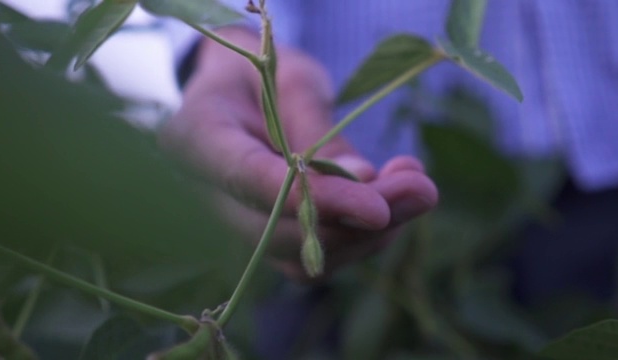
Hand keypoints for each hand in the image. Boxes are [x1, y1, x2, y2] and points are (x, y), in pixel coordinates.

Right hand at [158, 27, 437, 281]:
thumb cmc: (260, 72)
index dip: (316, 200)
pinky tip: (391, 203)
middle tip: (422, 189)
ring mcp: (232, 221)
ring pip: (299, 257)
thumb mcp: (289, 78)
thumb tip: (365, 183)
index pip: (251, 181)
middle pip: (277, 234)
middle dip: (355, 223)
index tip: (378, 208)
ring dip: (366, 236)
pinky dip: (358, 237)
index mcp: (195, 138)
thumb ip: (318, 129)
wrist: (236, 91)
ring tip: (416, 189)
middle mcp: (204, 192)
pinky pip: (313, 255)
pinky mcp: (264, 234)